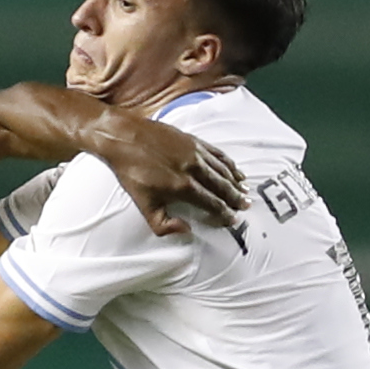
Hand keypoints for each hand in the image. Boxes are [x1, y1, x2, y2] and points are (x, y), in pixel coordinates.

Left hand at [91, 112, 248, 236]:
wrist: (123, 138)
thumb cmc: (131, 173)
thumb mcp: (143, 205)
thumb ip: (163, 224)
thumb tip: (186, 230)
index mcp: (183, 187)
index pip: (212, 203)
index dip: (224, 213)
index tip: (233, 220)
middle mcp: (194, 168)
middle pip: (222, 186)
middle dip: (236, 198)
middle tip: (246, 207)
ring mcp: (195, 152)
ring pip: (223, 169)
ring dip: (236, 182)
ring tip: (245, 191)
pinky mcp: (193, 140)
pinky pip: (217, 154)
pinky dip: (229, 163)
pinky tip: (234, 169)